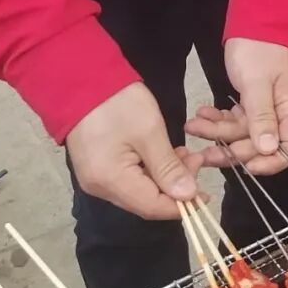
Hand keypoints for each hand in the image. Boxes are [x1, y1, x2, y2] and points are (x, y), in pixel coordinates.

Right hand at [65, 82, 202, 219]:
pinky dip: (149, 171)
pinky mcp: (96, 169)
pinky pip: (127, 180)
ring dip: (164, 177)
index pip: (152, 207)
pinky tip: (164, 155)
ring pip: (138, 191)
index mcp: (110, 181)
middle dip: (175, 187)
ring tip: (184, 153)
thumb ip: (168, 167)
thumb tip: (188, 196)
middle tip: (196, 159)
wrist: (81, 80)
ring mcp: (95, 179)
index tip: (206, 193)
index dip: (181, 205)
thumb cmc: (118, 103)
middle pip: (145, 201)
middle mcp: (99, 188)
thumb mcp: (149, 132)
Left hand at [185, 39, 287, 175]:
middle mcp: (281, 113)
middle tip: (206, 151)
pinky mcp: (250, 103)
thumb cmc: (261, 49)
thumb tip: (268, 150)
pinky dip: (217, 120)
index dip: (271, 162)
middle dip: (233, 149)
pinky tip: (201, 115)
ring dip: (218, 133)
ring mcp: (265, 109)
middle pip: (261, 145)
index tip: (246, 166)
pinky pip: (234, 120)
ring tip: (193, 127)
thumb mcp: (258, 81)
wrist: (256, 21)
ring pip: (242, 134)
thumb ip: (262, 116)